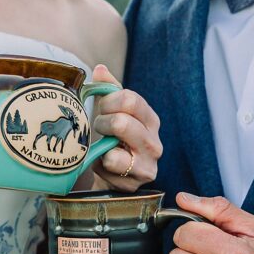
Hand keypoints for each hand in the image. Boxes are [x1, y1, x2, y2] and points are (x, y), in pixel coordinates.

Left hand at [89, 65, 161, 191]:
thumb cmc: (113, 139)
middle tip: (99, 127)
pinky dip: (99, 163)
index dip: (108, 101)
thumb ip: (108, 90)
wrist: (112, 175)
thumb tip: (100, 69)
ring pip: (116, 148)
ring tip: (102, 145)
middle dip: (102, 123)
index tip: (102, 107)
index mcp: (150, 119)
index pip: (130, 99)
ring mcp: (147, 165)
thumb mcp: (112, 112)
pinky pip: (109, 167)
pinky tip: (103, 163)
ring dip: (100, 144)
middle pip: (122, 122)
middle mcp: (154, 142)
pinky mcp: (135, 183)